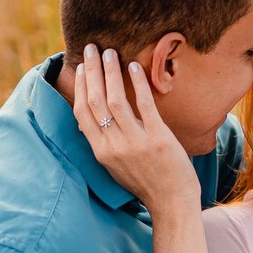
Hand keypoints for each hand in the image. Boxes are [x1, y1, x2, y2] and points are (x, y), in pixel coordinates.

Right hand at [55, 44, 199, 213]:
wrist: (172, 204)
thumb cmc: (146, 183)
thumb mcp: (115, 167)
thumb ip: (104, 144)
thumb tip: (92, 121)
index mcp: (101, 152)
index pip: (82, 113)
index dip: (80, 87)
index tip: (81, 67)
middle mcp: (114, 146)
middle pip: (95, 101)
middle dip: (92, 71)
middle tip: (91, 48)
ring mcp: (135, 143)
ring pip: (115, 100)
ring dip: (111, 72)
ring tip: (110, 53)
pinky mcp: (158, 139)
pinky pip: (144, 105)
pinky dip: (138, 83)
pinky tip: (135, 67)